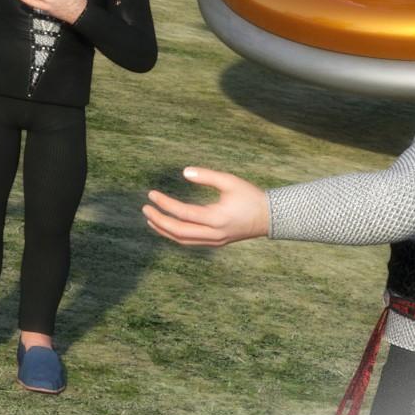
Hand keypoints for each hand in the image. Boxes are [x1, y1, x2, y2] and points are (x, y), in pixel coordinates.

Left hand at [141, 167, 270, 247]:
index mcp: (217, 218)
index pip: (183, 214)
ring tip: (150, 218)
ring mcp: (215, 241)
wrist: (269, 217)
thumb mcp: (230, 181)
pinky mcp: (216, 242)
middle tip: (145, 208)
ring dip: (164, 231)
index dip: (165, 204)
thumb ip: (207, 176)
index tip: (151, 194)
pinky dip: (175, 235)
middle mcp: (214, 234)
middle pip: (179, 232)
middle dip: (159, 221)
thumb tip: (184, 172)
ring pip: (183, 241)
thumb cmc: (249, 196)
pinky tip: (166, 227)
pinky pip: (190, 242)